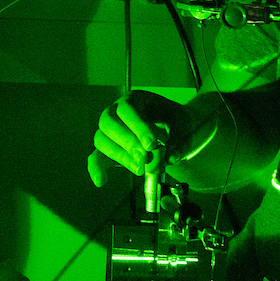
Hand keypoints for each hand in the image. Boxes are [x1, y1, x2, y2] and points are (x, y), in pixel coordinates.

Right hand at [87, 93, 203, 187]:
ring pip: (102, 140)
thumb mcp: (184, 124)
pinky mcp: (108, 148)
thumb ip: (179, 140)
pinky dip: (96, 168)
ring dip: (120, 156)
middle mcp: (117, 111)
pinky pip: (96, 156)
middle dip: (127, 142)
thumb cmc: (177, 122)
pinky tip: (101, 181)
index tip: (152, 144)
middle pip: (108, 122)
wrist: (175, 127)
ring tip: (141, 169)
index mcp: (136, 99)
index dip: (138, 127)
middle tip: (145, 158)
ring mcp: (110, 130)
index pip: (128, 109)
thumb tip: (170, 158)